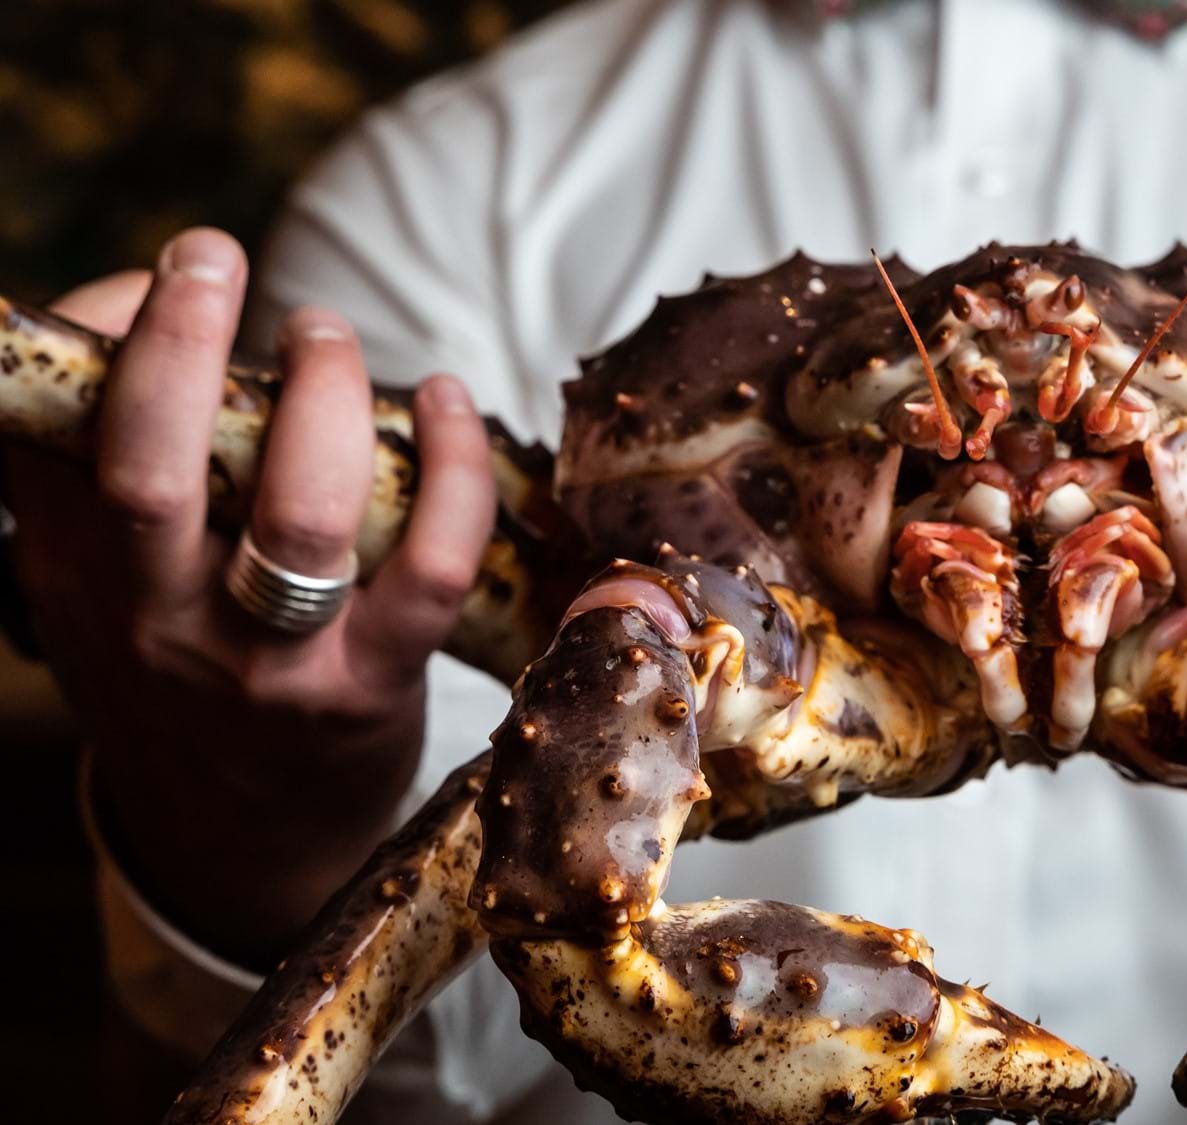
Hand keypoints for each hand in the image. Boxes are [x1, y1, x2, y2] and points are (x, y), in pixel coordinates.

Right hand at [4, 229, 495, 964]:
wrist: (240, 837)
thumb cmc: (179, 663)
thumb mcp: (94, 576)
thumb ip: (89, 469)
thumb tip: (123, 310)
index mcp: (76, 571)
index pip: (50, 441)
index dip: (100, 337)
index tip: (155, 276)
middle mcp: (158, 619)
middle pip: (154, 468)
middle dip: (183, 340)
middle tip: (213, 258)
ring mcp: (269, 660)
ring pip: (303, 510)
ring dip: (325, 395)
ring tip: (324, 333)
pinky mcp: (372, 686)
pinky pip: (431, 566)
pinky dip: (454, 468)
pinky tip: (447, 402)